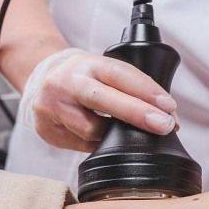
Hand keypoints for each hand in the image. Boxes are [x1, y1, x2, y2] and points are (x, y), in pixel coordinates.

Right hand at [21, 48, 178, 151]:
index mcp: (86, 64)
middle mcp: (66, 82)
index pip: (119, 74)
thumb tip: (166, 116)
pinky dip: (96, 143)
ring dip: (114, 135)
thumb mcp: (102, 71)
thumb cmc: (82, 78)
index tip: (169, 107)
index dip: (147, 90)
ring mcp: (52, 106)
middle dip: (137, 113)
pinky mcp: (46, 129)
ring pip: (92, 129)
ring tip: (123, 132)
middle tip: (165, 125)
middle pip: (103, 99)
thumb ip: (128, 88)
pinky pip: (81, 144)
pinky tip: (99, 137)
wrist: (39, 81)